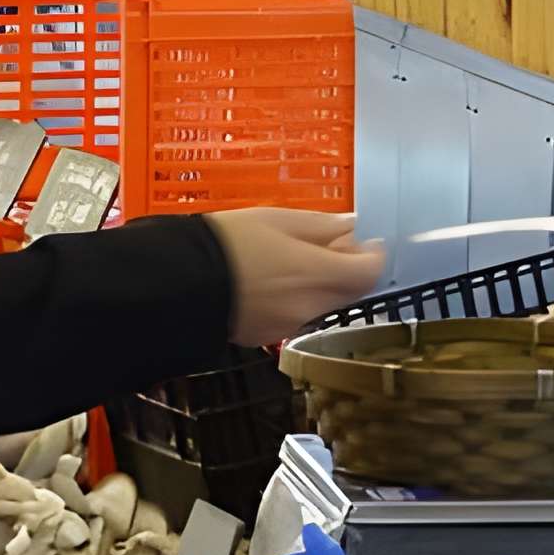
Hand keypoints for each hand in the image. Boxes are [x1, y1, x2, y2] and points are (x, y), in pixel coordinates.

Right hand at [207, 208, 386, 345]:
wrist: (179, 281)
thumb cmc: (225, 243)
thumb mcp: (276, 218)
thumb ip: (320, 226)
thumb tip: (350, 226)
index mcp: (315, 274)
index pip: (369, 273)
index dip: (374, 257)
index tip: (367, 243)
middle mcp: (308, 306)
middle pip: (349, 292)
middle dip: (347, 270)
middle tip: (331, 247)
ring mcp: (288, 324)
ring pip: (322, 304)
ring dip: (321, 285)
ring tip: (292, 260)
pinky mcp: (267, 335)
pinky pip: (295, 315)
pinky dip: (295, 299)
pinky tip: (270, 282)